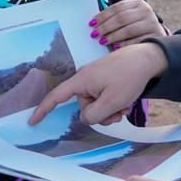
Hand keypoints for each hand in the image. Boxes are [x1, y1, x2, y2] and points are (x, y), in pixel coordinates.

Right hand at [29, 42, 167, 124]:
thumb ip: (94, 115)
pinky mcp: (106, 77)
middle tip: (119, 114)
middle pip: (84, 106)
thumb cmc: (129, 78)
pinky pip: (104, 96)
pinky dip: (114, 102)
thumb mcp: (111, 102)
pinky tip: (127, 101)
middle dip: (101, 114)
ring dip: (110, 109)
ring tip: (126, 106)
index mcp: (82, 81)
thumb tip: (86, 118)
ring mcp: (96, 77)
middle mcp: (86, 78)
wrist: (148, 59)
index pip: (57, 97)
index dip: (43, 110)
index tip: (32, 121)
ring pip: (97, 104)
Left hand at [89, 0, 167, 48]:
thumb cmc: (138, 27)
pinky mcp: (156, 36)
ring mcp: (152, 23)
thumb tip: (95, 24)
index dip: (103, 15)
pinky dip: (125, 45)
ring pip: (129, 30)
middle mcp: (147, 11)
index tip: (91, 23)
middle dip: (106, 27)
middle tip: (94, 34)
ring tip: (102, 41)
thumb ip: (116, 18)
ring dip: (113, 36)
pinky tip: (115, 48)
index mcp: (138, 3)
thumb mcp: (130, 17)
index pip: (117, 7)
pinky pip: (137, 41)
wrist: (159, 37)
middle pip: (122, 18)